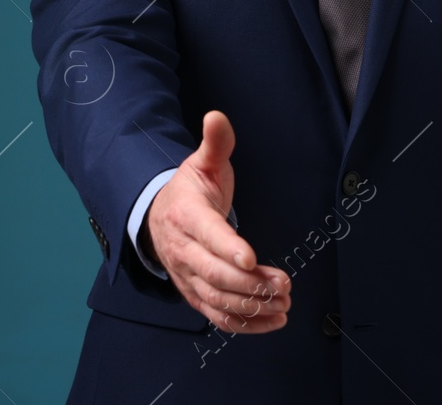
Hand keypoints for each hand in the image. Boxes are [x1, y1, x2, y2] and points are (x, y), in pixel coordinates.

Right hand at [144, 110, 290, 332]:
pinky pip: (216, 315)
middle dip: (250, 283)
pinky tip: (272, 321)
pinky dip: (244, 324)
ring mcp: (186, 276)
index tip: (252, 258)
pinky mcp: (194, 293)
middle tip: (283, 285)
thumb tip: (217, 117)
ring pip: (217, 298)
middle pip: (214, 273)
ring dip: (252, 306)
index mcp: (186, 215)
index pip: (207, 234)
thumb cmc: (189, 190)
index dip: (229, 247)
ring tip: (283, 303)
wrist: (158, 216)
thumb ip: (215, 143)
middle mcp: (183, 250)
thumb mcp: (202, 162)